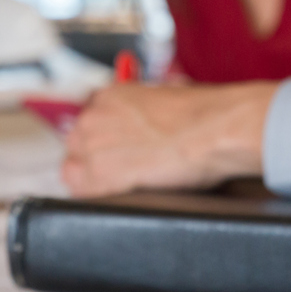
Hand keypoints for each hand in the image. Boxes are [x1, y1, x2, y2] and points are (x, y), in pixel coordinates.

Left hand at [60, 81, 273, 195]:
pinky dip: (98, 196)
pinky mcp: (101, 175)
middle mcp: (95, 116)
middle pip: (76, 145)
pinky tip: (121, 195)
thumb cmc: (206, 115)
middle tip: (122, 169)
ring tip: (123, 185)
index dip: (102, 140)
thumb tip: (149, 122)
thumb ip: (147, 110)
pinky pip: (83, 192)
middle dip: (95, 159)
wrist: (217, 129)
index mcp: (112, 94)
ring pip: (74, 170)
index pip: (89, 122)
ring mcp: (94, 145)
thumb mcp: (170, 99)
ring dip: (93, 179)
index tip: (115, 149)